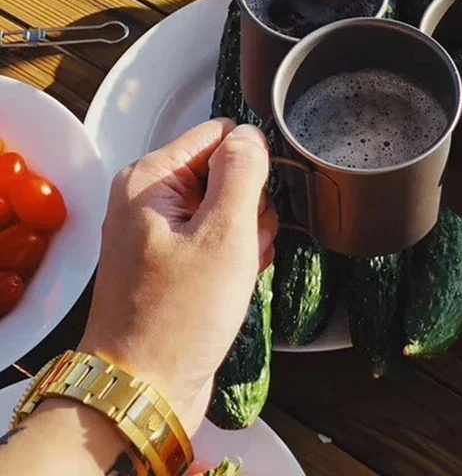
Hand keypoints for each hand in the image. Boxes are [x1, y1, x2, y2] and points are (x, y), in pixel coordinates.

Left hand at [79, 120, 278, 434]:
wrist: (143, 391)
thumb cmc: (180, 316)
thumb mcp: (224, 235)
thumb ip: (243, 172)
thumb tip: (252, 134)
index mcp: (150, 178)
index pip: (220, 135)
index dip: (251, 166)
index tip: (255, 209)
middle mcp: (148, 197)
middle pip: (225, 171)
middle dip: (249, 208)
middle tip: (242, 248)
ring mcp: (157, 230)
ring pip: (227, 207)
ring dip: (246, 236)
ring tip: (238, 270)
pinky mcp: (168, 259)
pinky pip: (216, 237)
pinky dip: (234, 255)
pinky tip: (234, 281)